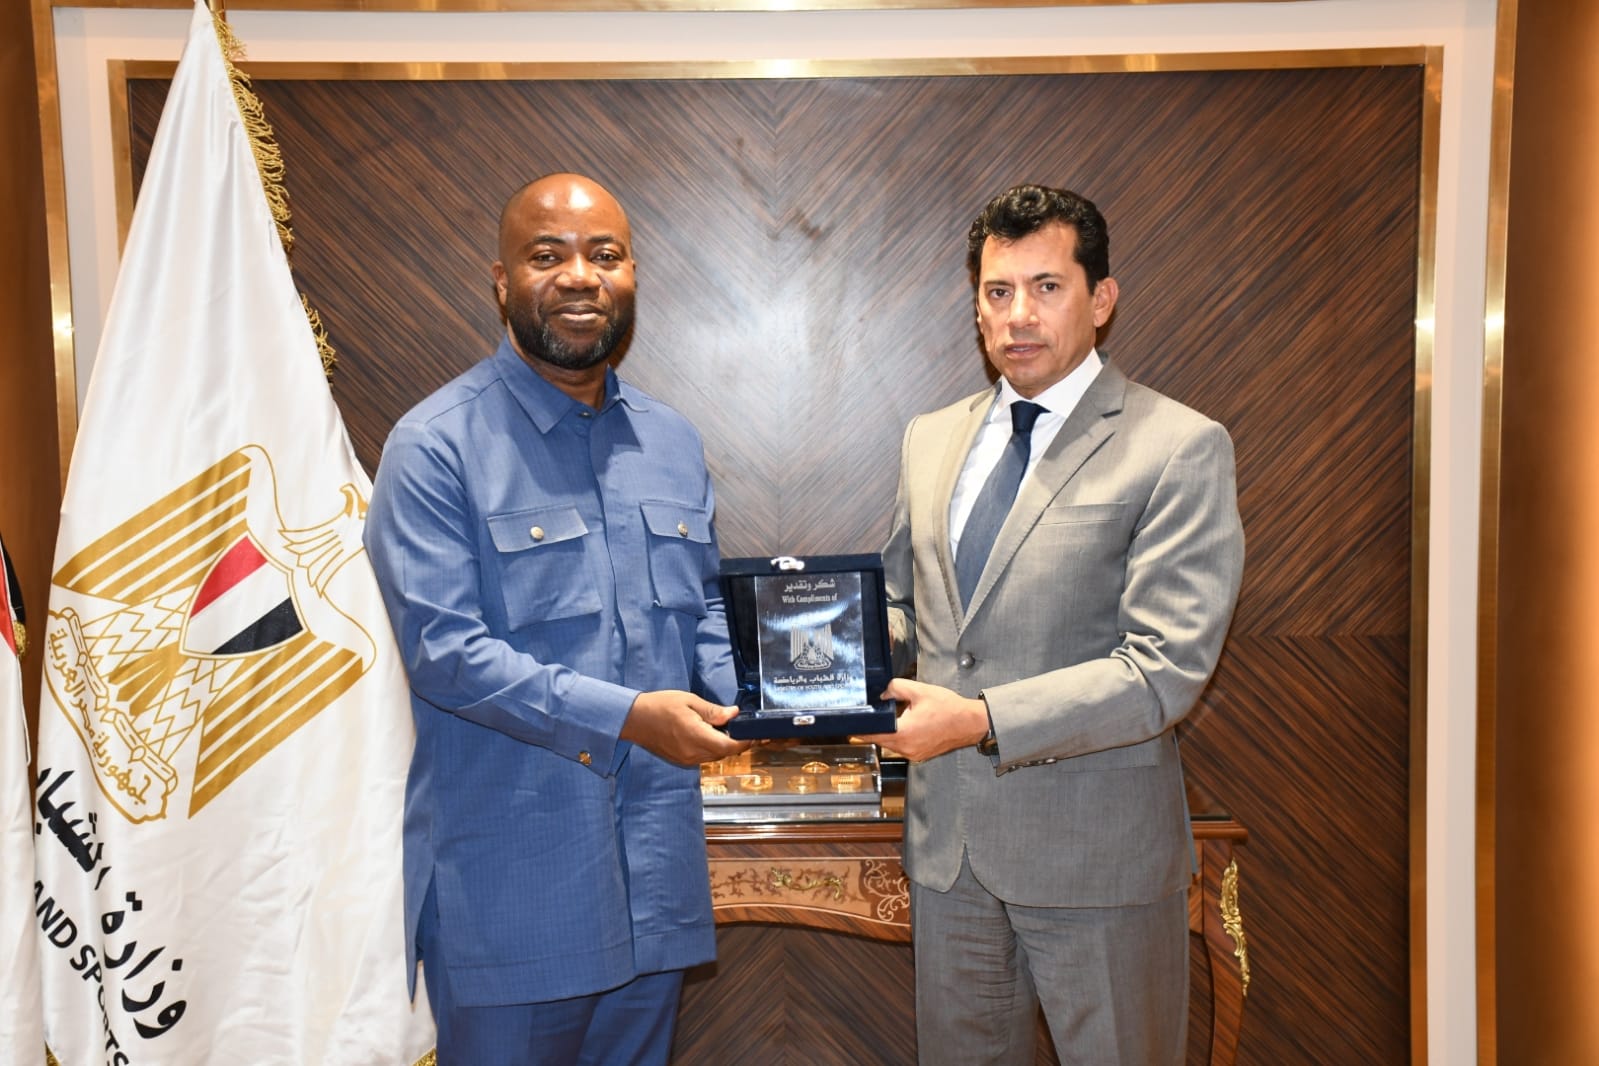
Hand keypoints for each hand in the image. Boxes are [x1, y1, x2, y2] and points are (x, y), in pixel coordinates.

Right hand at [621, 689, 750, 766]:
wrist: (634, 719)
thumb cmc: (659, 706)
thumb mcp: (689, 701)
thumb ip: (714, 711)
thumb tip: (734, 714)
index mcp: (697, 736)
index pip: (730, 747)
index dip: (745, 741)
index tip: (753, 733)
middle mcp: (693, 753)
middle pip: (724, 753)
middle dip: (736, 742)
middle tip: (740, 727)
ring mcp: (686, 759)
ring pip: (714, 757)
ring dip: (723, 746)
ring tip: (721, 728)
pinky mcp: (681, 760)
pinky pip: (703, 757)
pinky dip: (710, 748)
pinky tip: (707, 734)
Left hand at [857, 677, 989, 761]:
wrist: (971, 723)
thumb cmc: (948, 708)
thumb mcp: (920, 691)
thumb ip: (896, 688)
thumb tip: (882, 693)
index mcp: (903, 733)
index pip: (873, 734)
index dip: (860, 729)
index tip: (850, 724)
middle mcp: (906, 748)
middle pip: (880, 740)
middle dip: (873, 729)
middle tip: (866, 718)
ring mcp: (914, 754)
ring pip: (891, 744)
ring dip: (887, 733)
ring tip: (886, 718)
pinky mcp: (920, 754)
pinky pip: (902, 747)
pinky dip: (899, 737)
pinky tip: (902, 725)